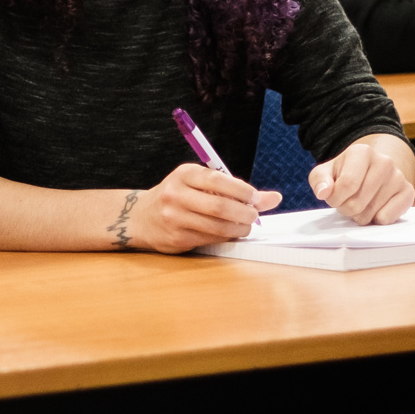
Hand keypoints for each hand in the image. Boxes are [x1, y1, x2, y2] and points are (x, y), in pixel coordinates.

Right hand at [123, 163, 277, 253]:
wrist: (142, 218)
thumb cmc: (177, 197)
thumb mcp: (199, 184)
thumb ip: (234, 189)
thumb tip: (273, 198)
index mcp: (184, 174)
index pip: (217, 180)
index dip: (242, 190)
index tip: (256, 197)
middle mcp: (176, 194)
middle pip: (219, 207)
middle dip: (244, 213)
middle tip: (253, 215)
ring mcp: (174, 217)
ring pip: (217, 226)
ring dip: (238, 228)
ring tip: (243, 225)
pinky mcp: (176, 237)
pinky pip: (210, 239)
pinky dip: (225, 237)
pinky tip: (227, 232)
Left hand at [310, 136, 414, 224]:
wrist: (371, 171)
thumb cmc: (344, 173)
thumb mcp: (325, 173)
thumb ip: (319, 181)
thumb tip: (323, 192)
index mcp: (362, 152)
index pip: (346, 185)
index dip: (335, 198)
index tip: (333, 197)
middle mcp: (384, 161)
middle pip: (357, 202)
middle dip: (346, 208)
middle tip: (346, 201)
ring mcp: (399, 177)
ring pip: (371, 213)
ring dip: (360, 215)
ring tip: (360, 203)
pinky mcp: (408, 193)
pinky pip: (387, 219)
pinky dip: (376, 219)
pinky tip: (374, 207)